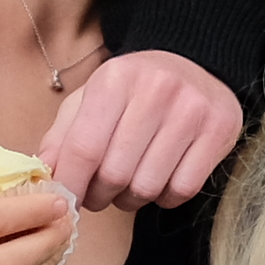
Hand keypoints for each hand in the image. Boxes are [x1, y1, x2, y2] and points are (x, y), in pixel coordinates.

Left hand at [45, 49, 246, 213]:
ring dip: (131, 199)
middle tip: (98, 194)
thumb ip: (63, 136)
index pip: (84, 148)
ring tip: (128, 187)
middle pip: (115, 174)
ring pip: (147, 187)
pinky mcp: (219, 130)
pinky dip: (164, 198)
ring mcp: (193, 110)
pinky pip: (182, 190)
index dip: (70, 184)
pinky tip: (159, 182)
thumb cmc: (134, 89)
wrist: (195, 64)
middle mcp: (157, 90)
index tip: (65, 201)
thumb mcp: (91, 99)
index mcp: (116, 78)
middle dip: (99, 196)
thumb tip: (44, 176)